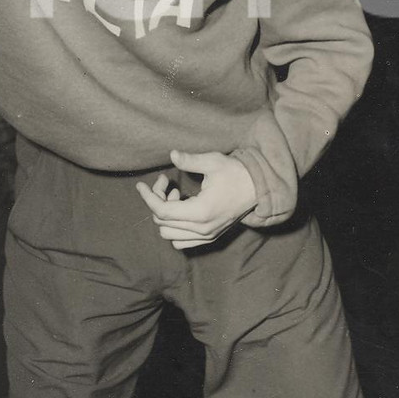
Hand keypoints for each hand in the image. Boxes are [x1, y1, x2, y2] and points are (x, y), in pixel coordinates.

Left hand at [135, 150, 257, 249]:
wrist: (258, 188)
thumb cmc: (235, 173)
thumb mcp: (213, 162)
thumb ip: (190, 160)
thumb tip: (172, 155)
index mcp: (200, 212)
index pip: (162, 210)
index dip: (148, 196)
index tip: (140, 185)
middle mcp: (202, 229)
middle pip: (162, 222)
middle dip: (157, 201)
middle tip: (167, 182)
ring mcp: (207, 236)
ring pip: (169, 235)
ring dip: (166, 215)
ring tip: (176, 195)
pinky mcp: (210, 237)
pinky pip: (182, 242)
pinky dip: (175, 228)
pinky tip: (183, 208)